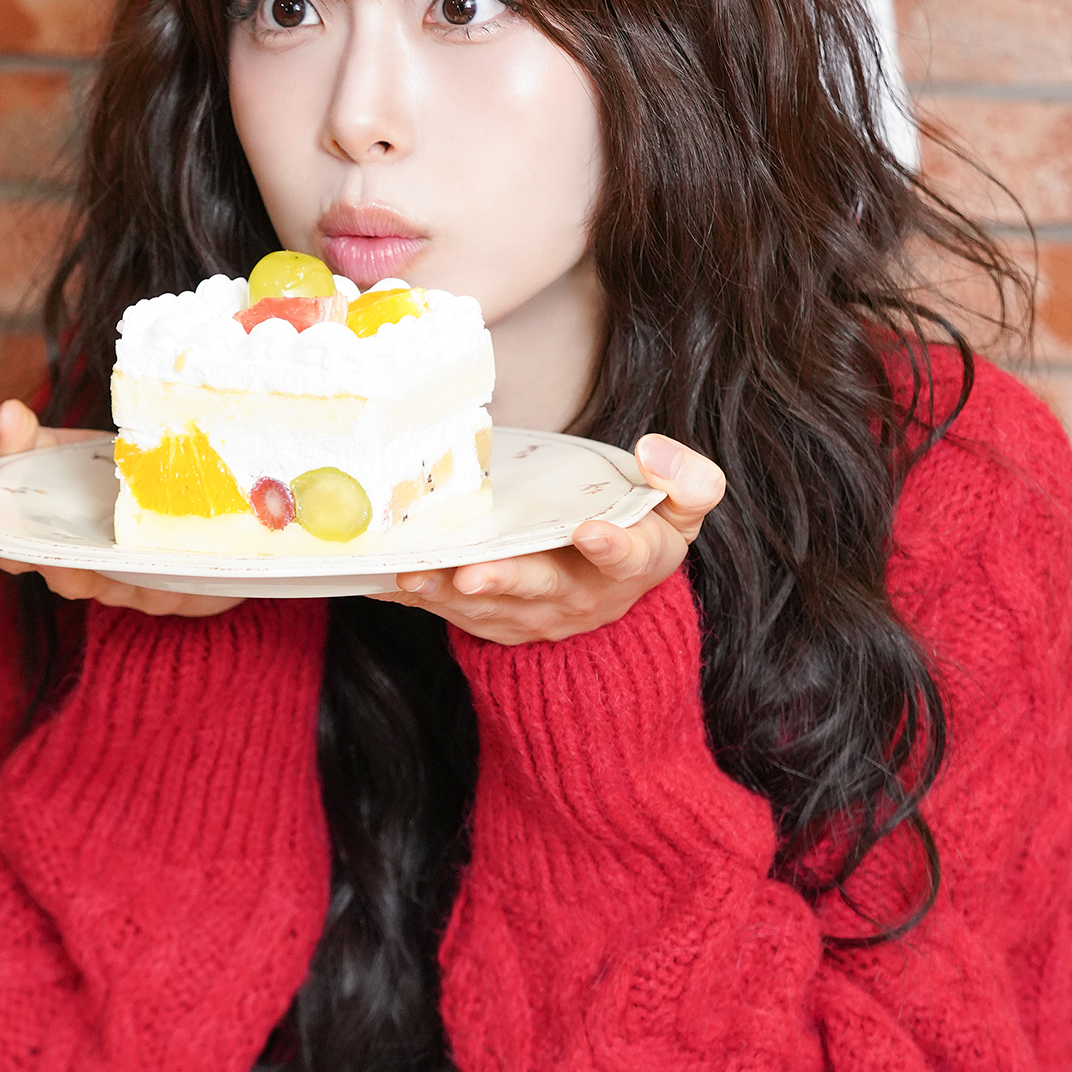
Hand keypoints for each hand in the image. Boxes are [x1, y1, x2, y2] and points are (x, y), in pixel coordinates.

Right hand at [0, 399, 244, 617]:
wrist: (211, 518)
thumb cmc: (131, 480)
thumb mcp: (76, 446)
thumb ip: (29, 439)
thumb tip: (7, 414)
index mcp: (34, 517)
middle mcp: (64, 555)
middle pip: (19, 557)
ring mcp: (112, 580)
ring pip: (78, 579)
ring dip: (65, 565)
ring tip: (57, 554)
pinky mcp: (166, 592)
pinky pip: (148, 587)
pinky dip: (143, 577)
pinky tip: (143, 565)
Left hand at [371, 434, 724, 647]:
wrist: (609, 585)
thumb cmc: (642, 527)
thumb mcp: (683, 507)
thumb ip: (687, 481)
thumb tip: (655, 450)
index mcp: (634, 563)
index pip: (629, 557)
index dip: (612, 545)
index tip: (592, 530)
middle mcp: (582, 596)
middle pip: (543, 589)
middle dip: (506, 580)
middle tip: (472, 572)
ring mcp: (533, 614)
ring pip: (488, 606)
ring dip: (448, 592)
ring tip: (415, 573)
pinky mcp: (493, 620)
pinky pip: (451, 610)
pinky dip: (417, 597)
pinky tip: (384, 579)